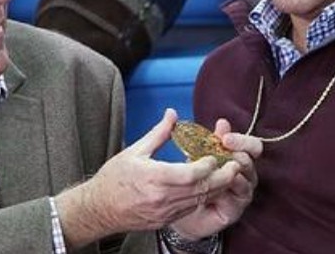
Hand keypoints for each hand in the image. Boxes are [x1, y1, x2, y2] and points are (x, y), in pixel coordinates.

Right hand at [56, 109, 232, 247]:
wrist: (100, 208)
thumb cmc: (113, 178)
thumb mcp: (134, 151)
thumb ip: (158, 133)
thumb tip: (172, 114)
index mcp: (154, 177)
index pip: (192, 173)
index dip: (209, 164)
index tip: (215, 155)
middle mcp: (163, 197)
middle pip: (202, 188)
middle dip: (223, 177)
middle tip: (234, 165)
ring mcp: (165, 211)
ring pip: (200, 200)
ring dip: (217, 188)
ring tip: (227, 175)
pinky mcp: (166, 219)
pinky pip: (191, 208)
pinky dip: (203, 197)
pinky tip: (209, 188)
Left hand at [168, 118, 261, 240]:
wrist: (178, 207)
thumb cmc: (189, 178)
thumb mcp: (196, 154)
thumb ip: (209, 139)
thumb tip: (221, 121)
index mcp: (237, 157)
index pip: (252, 146)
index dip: (242, 140)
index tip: (224, 137)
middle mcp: (244, 174)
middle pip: (250, 160)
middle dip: (238, 152)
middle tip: (224, 147)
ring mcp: (242, 193)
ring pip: (246, 179)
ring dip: (234, 171)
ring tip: (221, 165)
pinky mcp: (235, 210)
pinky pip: (236, 199)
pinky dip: (227, 191)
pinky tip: (217, 186)